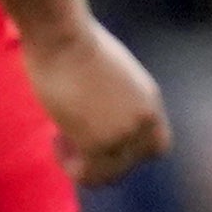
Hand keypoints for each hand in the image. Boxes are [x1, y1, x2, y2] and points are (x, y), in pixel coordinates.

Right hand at [21, 15, 168, 185]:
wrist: (63, 37)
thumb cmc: (75, 41)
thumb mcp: (112, 73)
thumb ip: (116, 98)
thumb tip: (97, 109)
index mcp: (150, 102)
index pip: (156, 147)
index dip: (128, 150)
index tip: (99, 134)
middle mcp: (144, 121)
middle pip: (130, 164)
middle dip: (100, 157)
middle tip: (72, 137)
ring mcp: (124, 134)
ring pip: (108, 174)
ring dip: (83, 163)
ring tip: (62, 138)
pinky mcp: (99, 143)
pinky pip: (87, 175)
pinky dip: (70, 165)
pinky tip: (56, 139)